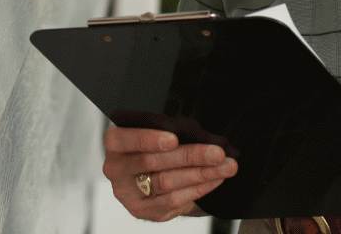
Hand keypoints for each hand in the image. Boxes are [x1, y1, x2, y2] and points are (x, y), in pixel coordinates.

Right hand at [102, 127, 236, 220]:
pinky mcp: (142, 210)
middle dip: (189, 156)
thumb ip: (166, 131)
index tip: (174, 138)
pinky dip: (198, 188)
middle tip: (217, 153)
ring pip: (167, 182)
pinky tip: (215, 179)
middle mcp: (115, 169)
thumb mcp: (152, 132)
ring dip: (201, 173)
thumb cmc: (152, 145)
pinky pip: (173, 200)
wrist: (146, 175)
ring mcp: (127, 192)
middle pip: (153, 162)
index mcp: (114, 142)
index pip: (126, 140)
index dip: (149, 139)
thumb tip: (198, 133)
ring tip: (225, 166)